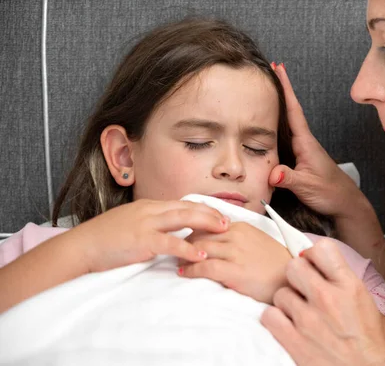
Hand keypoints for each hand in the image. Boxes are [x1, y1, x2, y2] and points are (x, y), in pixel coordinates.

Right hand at [73, 199, 228, 272]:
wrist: (81, 246)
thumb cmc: (105, 239)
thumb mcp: (131, 224)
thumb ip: (151, 225)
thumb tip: (168, 232)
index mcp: (149, 207)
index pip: (182, 204)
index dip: (203, 208)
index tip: (219, 214)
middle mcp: (150, 210)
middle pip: (187, 207)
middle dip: (210, 213)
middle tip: (229, 221)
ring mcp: (146, 223)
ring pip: (183, 219)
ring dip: (206, 223)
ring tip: (224, 230)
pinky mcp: (142, 240)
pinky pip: (170, 243)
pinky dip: (188, 248)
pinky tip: (202, 255)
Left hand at [178, 222, 291, 303]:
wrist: (290, 278)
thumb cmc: (274, 263)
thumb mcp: (256, 240)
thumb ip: (237, 236)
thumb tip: (218, 237)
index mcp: (241, 226)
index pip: (208, 223)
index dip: (193, 231)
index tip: (184, 238)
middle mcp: (236, 235)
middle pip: (200, 234)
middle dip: (185, 242)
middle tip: (175, 250)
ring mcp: (235, 253)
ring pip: (200, 249)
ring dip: (184, 255)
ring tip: (176, 261)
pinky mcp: (234, 270)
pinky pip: (205, 267)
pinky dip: (190, 269)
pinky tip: (183, 272)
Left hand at [260, 238, 384, 365]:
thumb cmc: (364, 338)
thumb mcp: (361, 297)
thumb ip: (339, 275)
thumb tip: (315, 258)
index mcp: (348, 285)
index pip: (321, 248)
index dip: (314, 255)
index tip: (313, 264)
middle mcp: (327, 298)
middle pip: (294, 266)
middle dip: (297, 276)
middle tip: (304, 288)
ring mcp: (308, 319)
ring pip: (280, 292)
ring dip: (288, 302)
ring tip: (301, 313)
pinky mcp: (293, 340)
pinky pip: (269, 315)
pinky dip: (276, 320)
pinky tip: (289, 325)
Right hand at [269, 64, 367, 217]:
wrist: (345, 203)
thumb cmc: (330, 193)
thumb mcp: (307, 186)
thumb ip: (290, 179)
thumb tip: (273, 172)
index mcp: (306, 142)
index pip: (294, 110)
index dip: (286, 89)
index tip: (279, 68)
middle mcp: (304, 141)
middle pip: (289, 110)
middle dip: (280, 90)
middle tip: (269, 69)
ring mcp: (303, 149)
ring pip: (287, 123)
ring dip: (278, 106)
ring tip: (265, 90)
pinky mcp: (300, 158)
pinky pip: (286, 137)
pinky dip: (277, 126)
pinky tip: (269, 125)